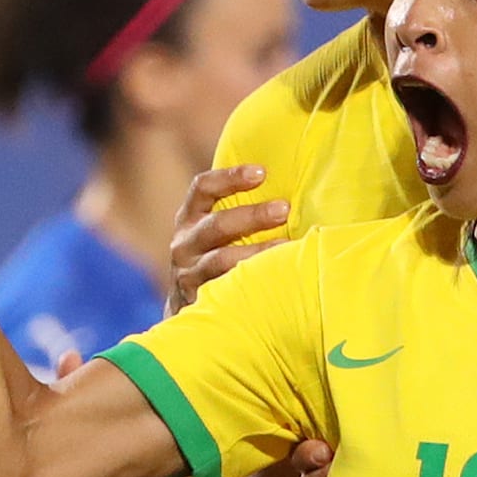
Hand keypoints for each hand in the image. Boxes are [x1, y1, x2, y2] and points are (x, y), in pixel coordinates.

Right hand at [168, 166, 288, 312]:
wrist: (187, 305)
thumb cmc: (216, 255)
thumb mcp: (217, 230)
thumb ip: (241, 210)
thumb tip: (291, 191)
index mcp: (190, 218)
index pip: (203, 189)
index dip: (230, 177)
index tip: (261, 171)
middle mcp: (185, 243)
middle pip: (217, 225)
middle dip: (252, 216)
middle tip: (284, 209)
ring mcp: (190, 273)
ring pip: (222, 261)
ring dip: (257, 253)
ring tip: (288, 247)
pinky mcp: (199, 299)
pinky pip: (225, 290)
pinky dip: (251, 283)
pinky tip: (277, 280)